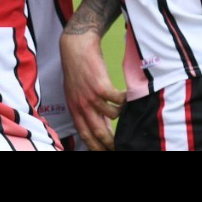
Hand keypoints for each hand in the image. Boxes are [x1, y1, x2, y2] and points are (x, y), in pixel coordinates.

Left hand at [60, 28, 125, 150]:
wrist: (75, 48)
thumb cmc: (77, 71)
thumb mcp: (77, 94)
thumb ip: (89, 112)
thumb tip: (104, 129)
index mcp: (74, 108)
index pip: (84, 134)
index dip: (95, 146)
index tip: (106, 152)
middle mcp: (81, 105)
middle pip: (97, 131)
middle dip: (110, 142)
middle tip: (120, 147)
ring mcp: (90, 96)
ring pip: (113, 116)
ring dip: (121, 113)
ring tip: (123, 106)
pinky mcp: (101, 86)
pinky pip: (119, 101)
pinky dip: (125, 100)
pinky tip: (127, 96)